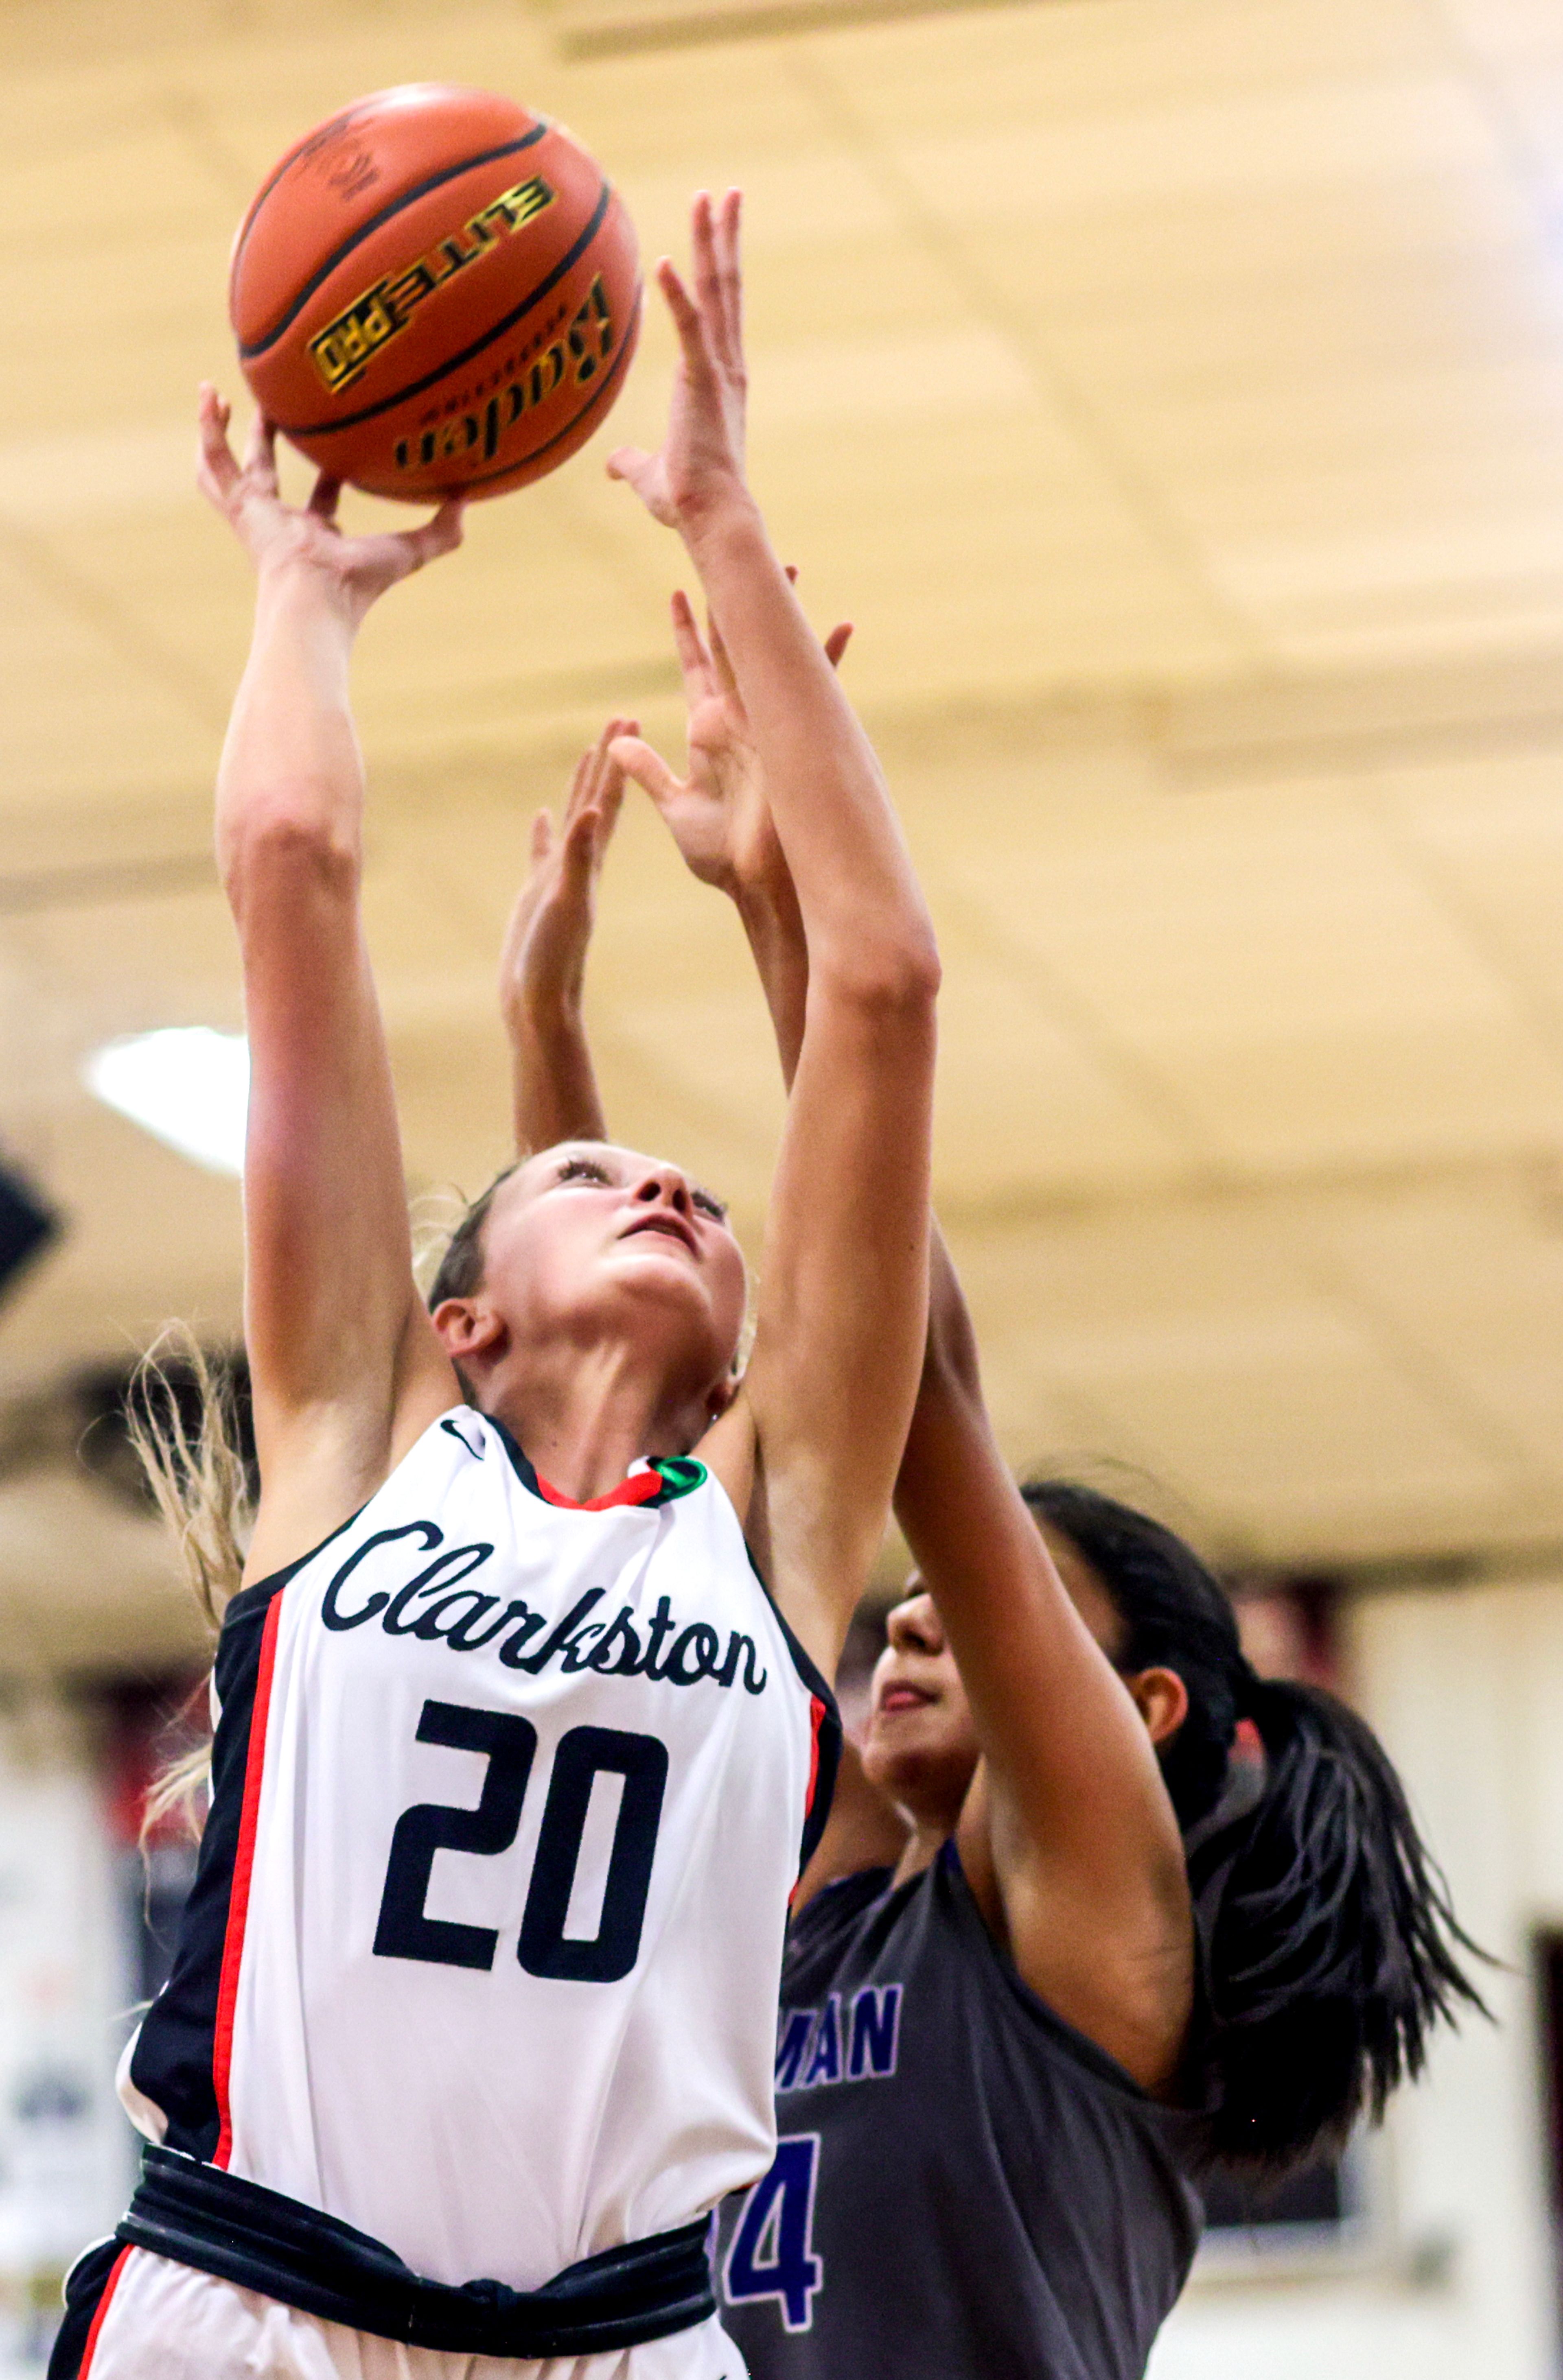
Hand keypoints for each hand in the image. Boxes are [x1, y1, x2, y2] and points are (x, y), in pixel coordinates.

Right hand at [197, 385, 462, 627]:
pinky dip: (208, 427)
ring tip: (215, 395)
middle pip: (269, 473)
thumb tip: (468, 501)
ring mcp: (254, 514)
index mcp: (316, 534)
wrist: (317, 595)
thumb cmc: (359, 584)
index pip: (323, 496)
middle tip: (271, 407)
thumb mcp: (409, 551)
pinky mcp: (237, 505)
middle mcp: (281, 523)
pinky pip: (216, 458)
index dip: (329, 470)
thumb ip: (442, 532)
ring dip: (221, 432)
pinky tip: (207, 393)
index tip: (336, 437)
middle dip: (268, 441)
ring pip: (229, 465)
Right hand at [500, 719, 630, 1033]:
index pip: (610, 799)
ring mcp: (561, 876)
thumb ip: (579, 858)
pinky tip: (543, 815)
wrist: (539, 1001)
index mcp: (592, 861)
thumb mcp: (568, 902)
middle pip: (598, 799)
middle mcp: (582, 863)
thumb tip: (595, 811)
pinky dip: (545, 831)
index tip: (630, 718)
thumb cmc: (553, 957)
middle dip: (608, 759)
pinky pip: (544, 851)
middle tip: (620, 717)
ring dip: (581, 786)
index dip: (619, 759)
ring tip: (587, 753)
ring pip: (574, 820)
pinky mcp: (540, 893)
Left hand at [607, 190, 748, 532]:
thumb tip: (612, 467)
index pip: (720, 309)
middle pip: (727, 287)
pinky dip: (677, 295)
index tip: (720, 228)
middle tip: (728, 193)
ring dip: (713, 243)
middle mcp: (726, 364)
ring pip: (717, 293)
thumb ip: (632, 462)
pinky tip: (662, 261)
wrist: (711, 517)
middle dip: (726, 237)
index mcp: (717, 377)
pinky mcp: (704, 382)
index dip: (720, 266)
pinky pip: (690, 329)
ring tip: (711, 198)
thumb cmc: (688, 501)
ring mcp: (718, 370)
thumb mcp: (651, 475)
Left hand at [612, 581, 849, 904]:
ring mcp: (768, 726)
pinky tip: (841, 625)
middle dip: (733, 602)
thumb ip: (649, 773)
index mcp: (709, 731)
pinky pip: (813, 691)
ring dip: (776, 614)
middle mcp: (739, 720)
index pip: (695, 667)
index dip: (686, 632)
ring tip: (785, 567)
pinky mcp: (792, 741)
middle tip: (732, 553)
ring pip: (769, 655)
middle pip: (734, 647)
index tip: (678, 594)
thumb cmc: (721, 858)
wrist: (757, 885)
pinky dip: (826, 659)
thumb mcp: (675, 809)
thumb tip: (619, 740)